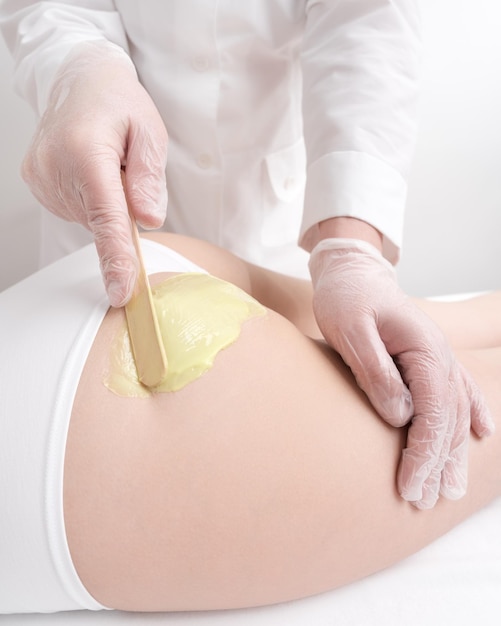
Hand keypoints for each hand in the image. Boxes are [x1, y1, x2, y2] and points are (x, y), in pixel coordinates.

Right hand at [22, 42, 168, 305]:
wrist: (77, 80)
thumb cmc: (118, 103)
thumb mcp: (150, 132)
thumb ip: (150, 177)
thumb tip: (148, 220)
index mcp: (87, 153)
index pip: (106, 219)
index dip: (116, 259)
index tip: (121, 291)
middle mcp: (56, 168)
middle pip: (102, 220)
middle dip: (123, 206)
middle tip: (126, 166)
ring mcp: (41, 178)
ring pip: (90, 218)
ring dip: (106, 200)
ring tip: (105, 161)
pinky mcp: (37, 184)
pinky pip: (76, 209)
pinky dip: (91, 198)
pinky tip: (89, 168)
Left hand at [309, 237, 494, 508]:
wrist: (352, 273)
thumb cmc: (347, 298)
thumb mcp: (351, 330)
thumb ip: (375, 371)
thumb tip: (400, 415)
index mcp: (424, 349)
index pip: (433, 412)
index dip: (423, 453)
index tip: (409, 486)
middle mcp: (440, 357)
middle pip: (447, 419)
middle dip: (436, 464)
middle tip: (421, 501)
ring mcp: (439, 358)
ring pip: (456, 413)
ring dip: (453, 452)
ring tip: (449, 490)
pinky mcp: (428, 359)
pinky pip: (461, 391)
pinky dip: (473, 414)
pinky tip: (484, 434)